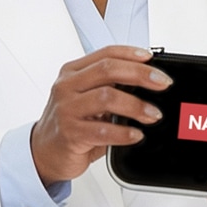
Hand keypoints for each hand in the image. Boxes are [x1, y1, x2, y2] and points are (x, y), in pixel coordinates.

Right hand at [30, 46, 169, 185]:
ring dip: (136, 106)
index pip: (105, 53)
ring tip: (153, 114)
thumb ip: (109, 86)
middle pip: (108, 70)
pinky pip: (102, 130)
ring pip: (107, 97)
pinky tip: (136, 135)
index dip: (131, 53)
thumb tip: (148, 80)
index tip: (152, 59)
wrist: (43, 153)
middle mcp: (67, 87)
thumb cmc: (70, 123)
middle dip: (141, 74)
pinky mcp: (70, 133)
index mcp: (72, 72)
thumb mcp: (86, 97)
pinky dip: (124, 132)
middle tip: (162, 83)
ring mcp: (66, 109)